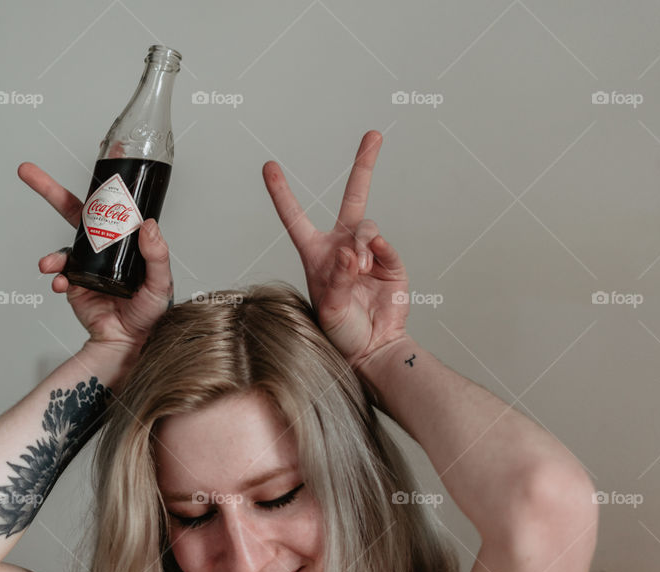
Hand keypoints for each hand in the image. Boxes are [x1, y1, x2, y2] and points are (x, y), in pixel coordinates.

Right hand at [18, 162, 173, 352]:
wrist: (131, 343)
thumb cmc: (150, 313)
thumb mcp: (160, 282)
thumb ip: (156, 255)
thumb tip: (148, 225)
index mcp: (123, 241)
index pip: (110, 208)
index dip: (101, 185)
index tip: (100, 158)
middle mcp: (101, 248)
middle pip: (73, 213)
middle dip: (48, 190)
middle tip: (26, 172)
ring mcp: (85, 265)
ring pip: (62, 248)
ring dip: (52, 254)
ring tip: (48, 265)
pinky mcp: (73, 285)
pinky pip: (60, 276)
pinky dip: (55, 277)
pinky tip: (58, 282)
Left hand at [261, 131, 409, 369]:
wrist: (373, 348)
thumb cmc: (342, 332)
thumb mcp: (329, 308)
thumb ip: (338, 278)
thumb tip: (351, 252)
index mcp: (316, 254)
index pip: (295, 217)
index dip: (282, 192)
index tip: (269, 166)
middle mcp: (342, 246)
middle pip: (354, 196)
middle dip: (364, 164)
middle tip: (373, 135)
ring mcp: (368, 251)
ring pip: (365, 226)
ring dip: (360, 244)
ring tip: (357, 270)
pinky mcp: (390, 261)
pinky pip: (383, 242)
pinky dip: (377, 251)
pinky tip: (371, 266)